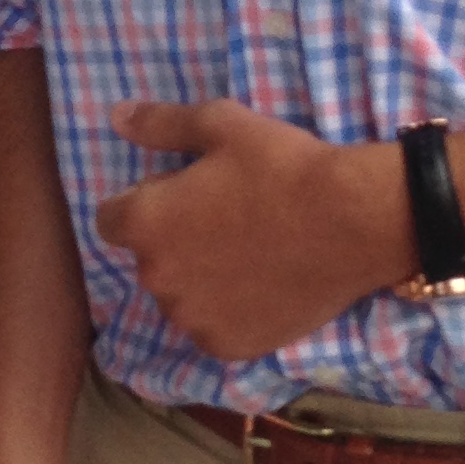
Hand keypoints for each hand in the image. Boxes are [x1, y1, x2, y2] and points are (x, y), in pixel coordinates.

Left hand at [95, 100, 406, 360]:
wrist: (353, 221)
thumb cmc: (283, 166)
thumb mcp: (220, 125)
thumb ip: (160, 124)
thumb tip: (116, 117)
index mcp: (145, 223)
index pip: (111, 220)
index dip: (144, 204)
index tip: (183, 197)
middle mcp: (157, 278)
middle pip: (150, 259)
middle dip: (175, 242)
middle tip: (228, 220)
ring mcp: (192, 318)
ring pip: (181, 297)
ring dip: (200, 280)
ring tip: (249, 254)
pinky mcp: (228, 346)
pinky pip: (213, 328)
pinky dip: (230, 313)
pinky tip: (263, 287)